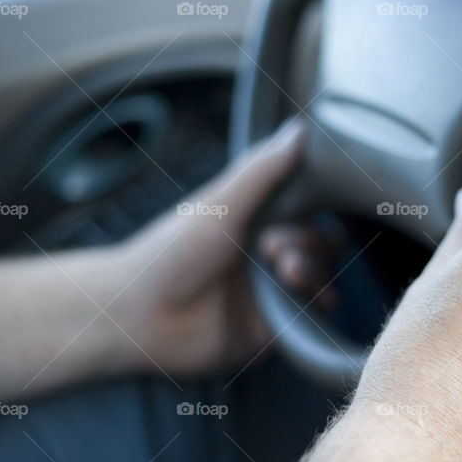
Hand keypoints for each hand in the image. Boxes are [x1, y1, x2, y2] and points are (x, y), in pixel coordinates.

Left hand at [110, 120, 331, 375]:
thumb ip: (262, 170)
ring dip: (316, 275)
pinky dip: (315, 309)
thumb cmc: (169, 253)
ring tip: (286, 275)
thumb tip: (299, 130)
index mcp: (257, 224)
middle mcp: (267, 259)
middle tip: (275, 252)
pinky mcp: (271, 331)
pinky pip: (310, 320)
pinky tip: (304, 301)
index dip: (312, 215)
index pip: (310, 214)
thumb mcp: (220, 204)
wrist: (138, 315)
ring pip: (323, 282)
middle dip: (313, 247)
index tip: (295, 216)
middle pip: (323, 250)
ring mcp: (270, 296)